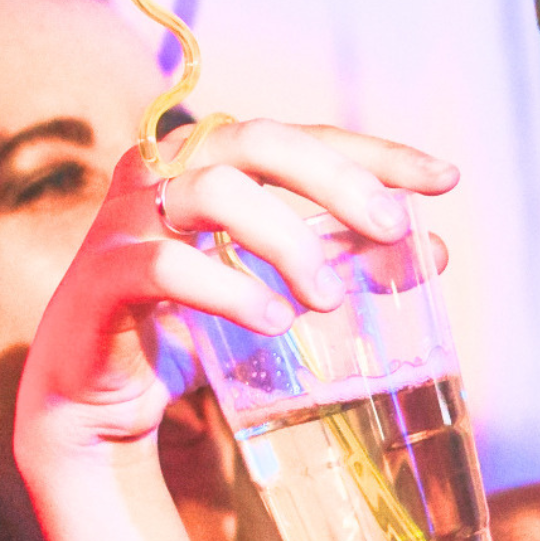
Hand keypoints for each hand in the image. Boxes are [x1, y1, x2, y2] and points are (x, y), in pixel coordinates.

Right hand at [11, 118, 458, 473]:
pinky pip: (164, 267)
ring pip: (213, 190)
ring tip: (328, 298)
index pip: (301, 136)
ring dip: (286, 238)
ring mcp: (126, 222)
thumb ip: (344, 259)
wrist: (95, 404)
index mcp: (210, 165)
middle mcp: (165, 175)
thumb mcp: (277, 286)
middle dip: (334, 178)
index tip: (444, 178)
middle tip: (391, 228)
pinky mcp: (100, 279)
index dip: (374, 151)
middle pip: (255, 140)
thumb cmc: (187, 328)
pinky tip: (273, 321)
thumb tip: (436, 251)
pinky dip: (227, 289)